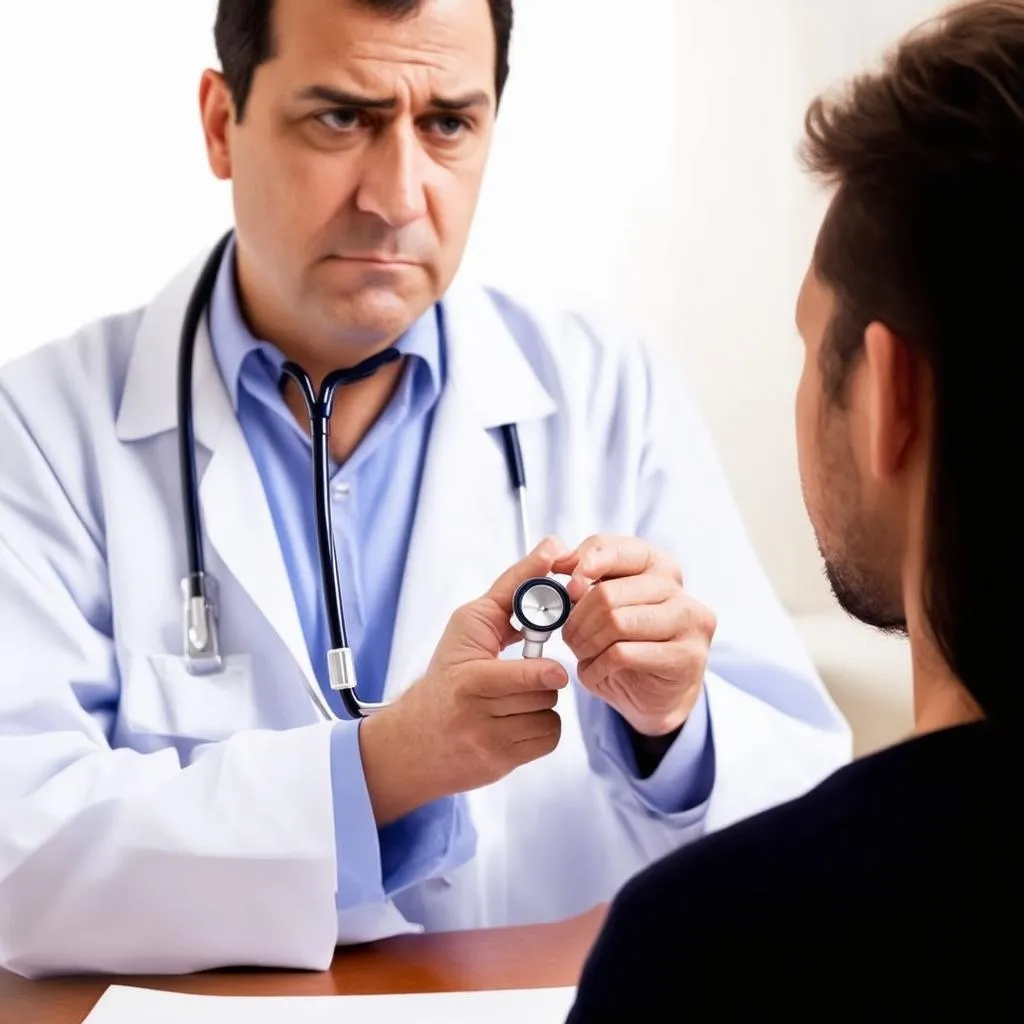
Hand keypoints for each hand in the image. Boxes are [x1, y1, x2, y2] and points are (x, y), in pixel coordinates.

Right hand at [359, 538, 569, 825]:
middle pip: (544, 693)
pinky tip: (517, 721)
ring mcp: (490, 744)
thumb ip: (513, 587)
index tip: (554, 668)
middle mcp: (478, 715)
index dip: (543, 671)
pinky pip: (548, 739)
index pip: (524, 676)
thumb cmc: (447, 673)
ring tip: (515, 698)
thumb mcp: (471, 624)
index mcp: (469, 679)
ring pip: (549, 715)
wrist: (414, 740)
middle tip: (524, 674)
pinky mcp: (501, 764)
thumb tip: (553, 548)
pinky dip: (541, 729)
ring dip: (540, 704)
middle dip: (540, 679)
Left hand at [552, 535, 715, 737]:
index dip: (586, 565)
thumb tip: (558, 557)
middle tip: (568, 636)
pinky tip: (594, 671)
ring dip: (586, 642)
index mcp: (657, 564)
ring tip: (581, 653)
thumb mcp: (604, 606)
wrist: (656, 695)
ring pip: (617, 622)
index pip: (617, 549)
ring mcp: (689, 621)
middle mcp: (677, 588)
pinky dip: (596, 666)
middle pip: (609, 593)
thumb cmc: (627, 645)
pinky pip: (623, 654)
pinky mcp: (686, 656)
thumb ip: (586, 579)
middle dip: (578, 618)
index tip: (568, 587)